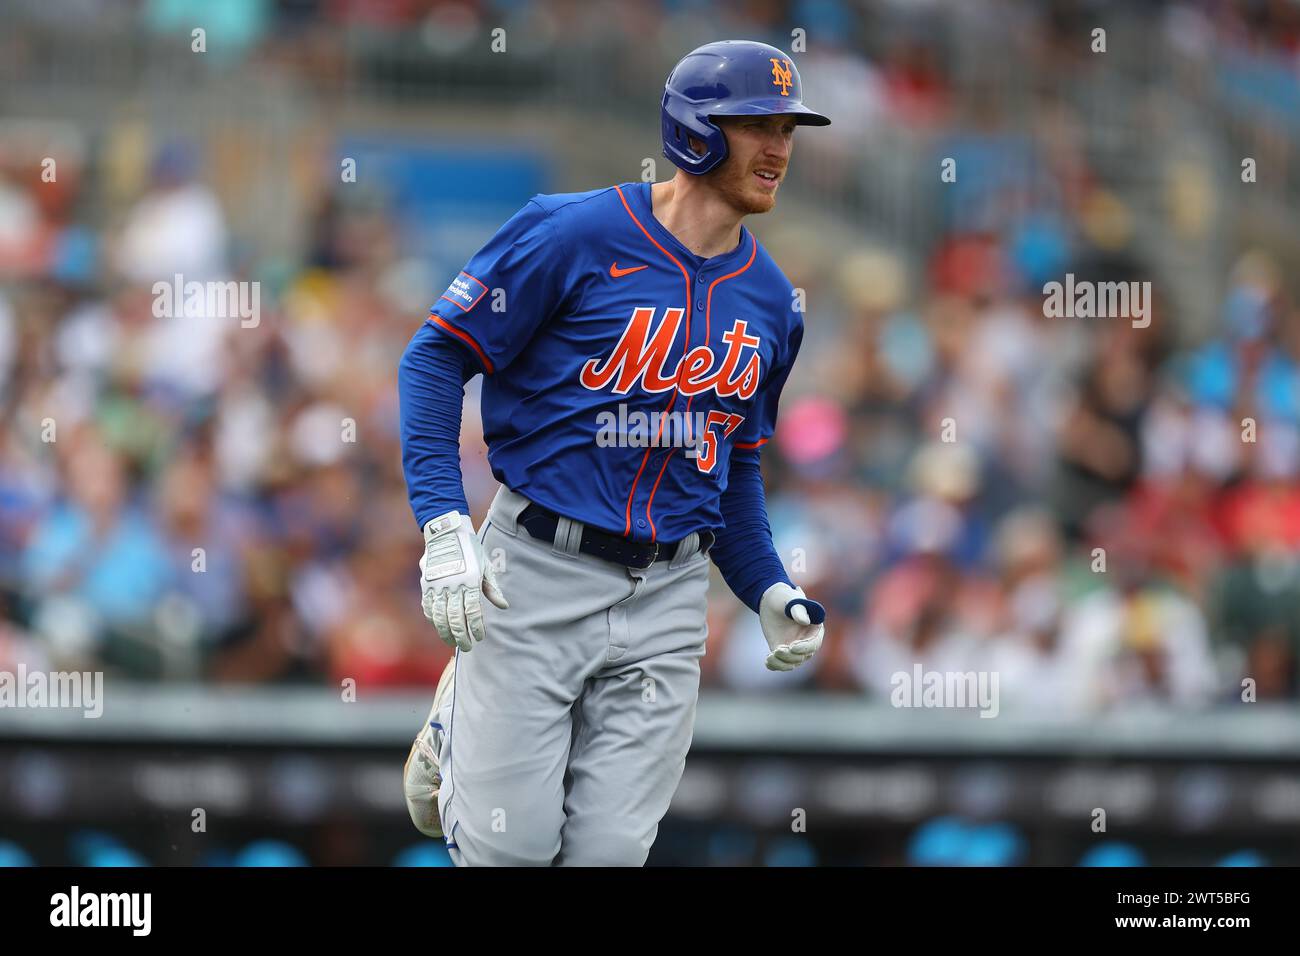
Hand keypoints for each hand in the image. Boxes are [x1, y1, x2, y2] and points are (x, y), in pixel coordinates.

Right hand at [419, 511, 507, 650]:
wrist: (446, 531)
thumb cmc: (470, 549)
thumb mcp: (485, 566)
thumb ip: (492, 588)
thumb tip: (504, 606)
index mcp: (470, 580)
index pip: (472, 611)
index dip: (476, 627)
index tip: (480, 637)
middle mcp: (452, 584)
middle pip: (455, 618)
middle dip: (461, 636)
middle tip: (467, 647)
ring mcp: (437, 585)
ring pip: (439, 616)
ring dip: (445, 632)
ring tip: (452, 642)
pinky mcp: (426, 583)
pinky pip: (428, 606)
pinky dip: (433, 619)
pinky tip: (438, 626)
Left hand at [759, 582, 824, 671]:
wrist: (770, 601)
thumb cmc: (784, 597)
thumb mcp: (791, 600)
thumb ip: (798, 609)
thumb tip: (805, 621)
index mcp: (815, 629)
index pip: (814, 643)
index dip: (804, 647)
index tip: (792, 647)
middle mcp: (807, 641)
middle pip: (803, 656)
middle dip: (790, 656)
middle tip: (777, 650)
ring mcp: (795, 648)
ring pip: (792, 663)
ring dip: (781, 663)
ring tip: (770, 657)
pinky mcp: (783, 651)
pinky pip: (781, 663)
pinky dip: (775, 665)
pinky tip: (767, 662)